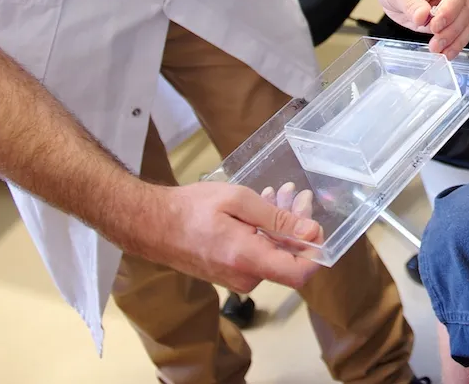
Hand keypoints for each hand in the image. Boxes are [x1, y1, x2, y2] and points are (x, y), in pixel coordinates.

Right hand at [129, 181, 322, 293]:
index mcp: (248, 260)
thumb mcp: (239, 201)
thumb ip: (278, 219)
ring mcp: (237, 277)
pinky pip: (259, 254)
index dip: (316, 250)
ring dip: (281, 223)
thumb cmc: (191, 209)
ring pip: (274, 252)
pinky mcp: (230, 272)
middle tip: (295, 193)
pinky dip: (265, 231)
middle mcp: (245, 276)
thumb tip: (311, 232)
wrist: (152, 224)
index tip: (315, 223)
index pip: (300, 273)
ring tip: (279, 193)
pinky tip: (261, 207)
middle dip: (297, 224)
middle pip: (289, 257)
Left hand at [369, 0, 468, 55]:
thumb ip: (411, 3)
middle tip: (436, 40)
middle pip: (465, 9)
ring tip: (437, 48)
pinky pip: (460, 32)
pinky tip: (445, 52)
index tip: (435, 24)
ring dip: (454, 39)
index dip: (450, 9)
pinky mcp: (451, 17)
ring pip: (466, 23)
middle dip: (451, 28)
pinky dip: (454, 43)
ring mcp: (456, 2)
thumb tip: (423, 17)